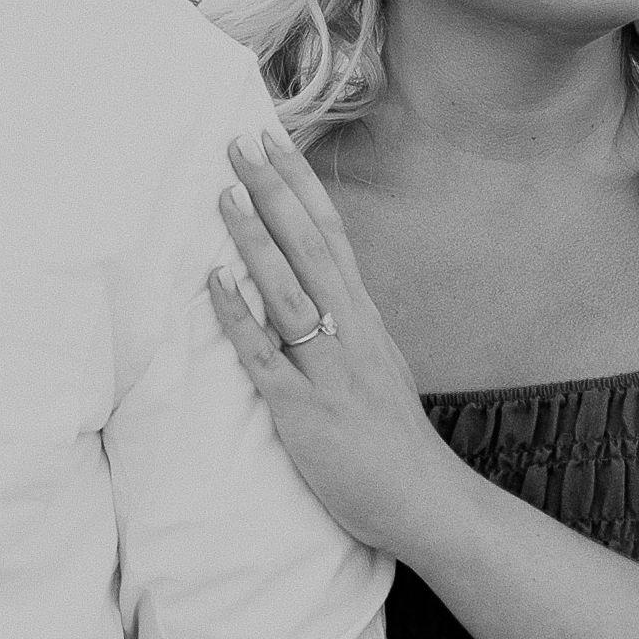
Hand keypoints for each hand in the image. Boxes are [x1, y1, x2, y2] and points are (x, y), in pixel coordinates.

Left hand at [208, 125, 462, 555]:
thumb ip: (346, 328)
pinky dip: (240, 317)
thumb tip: (316, 292)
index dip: (301, 186)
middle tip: (240, 140)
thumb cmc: (392, 438)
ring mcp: (329, 368)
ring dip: (255, 240)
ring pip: (288, 290)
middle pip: (310, 246)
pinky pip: (266, 356)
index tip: (275, 139)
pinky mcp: (305, 410)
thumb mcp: (376, 365)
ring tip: (224, 193)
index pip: (332, 234)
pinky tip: (215, 282)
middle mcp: (350, 331)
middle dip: (273, 190)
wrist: (423, 498)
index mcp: (364, 318)